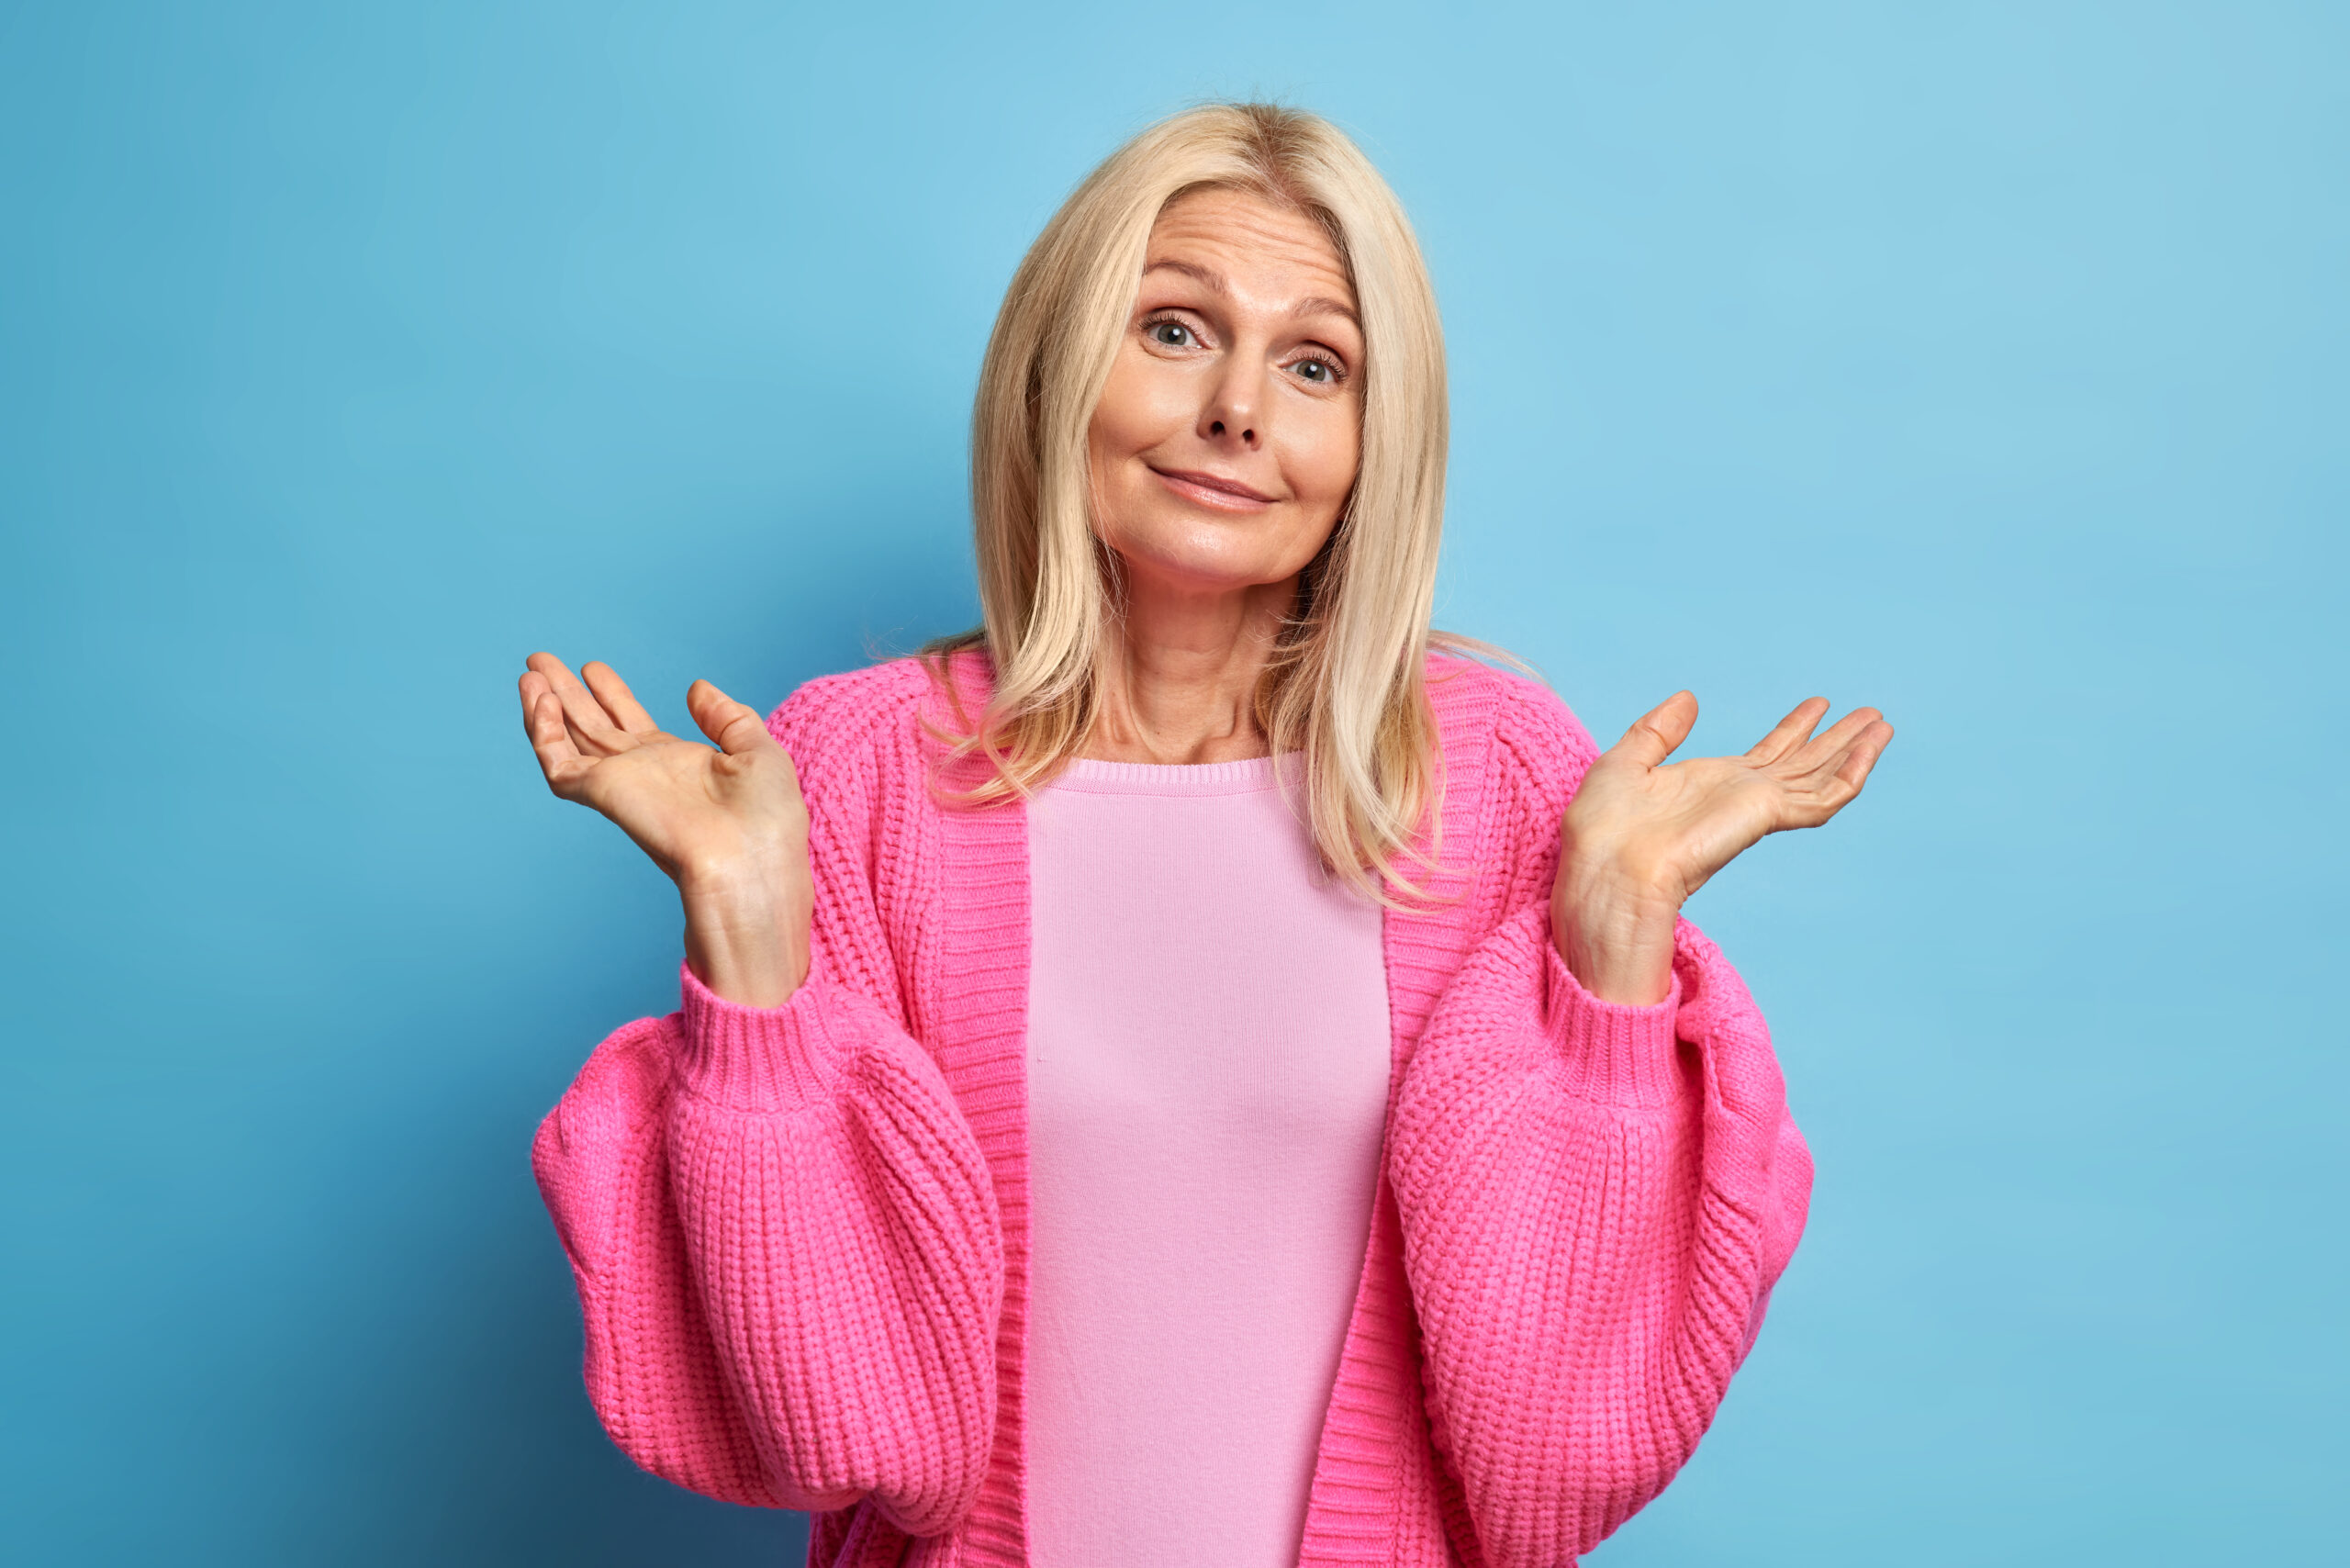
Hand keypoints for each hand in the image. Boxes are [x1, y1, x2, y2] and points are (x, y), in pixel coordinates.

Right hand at [519, 653, 812, 1006]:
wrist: (750, 862)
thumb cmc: (767, 820)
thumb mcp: (758, 752)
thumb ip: (727, 716)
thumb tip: (697, 688)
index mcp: (678, 764)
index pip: (632, 724)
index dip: (612, 695)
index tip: (594, 668)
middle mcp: (642, 772)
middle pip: (592, 726)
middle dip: (568, 693)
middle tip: (540, 659)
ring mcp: (619, 783)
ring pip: (567, 740)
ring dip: (544, 706)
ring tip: (530, 670)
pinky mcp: (601, 793)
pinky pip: (559, 762)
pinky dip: (543, 730)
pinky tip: (540, 699)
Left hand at [1551, 692, 1892, 1004]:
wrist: (1605, 870)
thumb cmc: (1602, 830)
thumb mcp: (1626, 762)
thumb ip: (1658, 730)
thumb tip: (1688, 698)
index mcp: (1711, 786)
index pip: (1766, 755)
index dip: (1794, 730)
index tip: (1818, 705)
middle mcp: (1740, 798)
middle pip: (1804, 765)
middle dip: (1837, 740)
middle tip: (1871, 715)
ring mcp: (1755, 809)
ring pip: (1821, 778)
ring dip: (1855, 751)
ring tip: (1882, 724)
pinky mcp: (1763, 817)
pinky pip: (1820, 797)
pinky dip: (1849, 775)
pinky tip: (1869, 752)